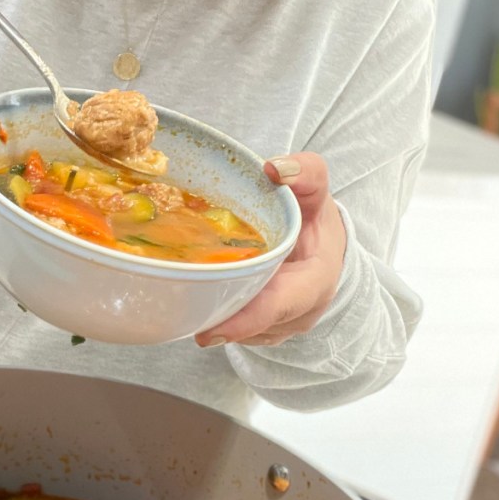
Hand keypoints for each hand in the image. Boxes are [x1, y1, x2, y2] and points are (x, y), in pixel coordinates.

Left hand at [195, 153, 346, 347]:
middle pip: (251, 324)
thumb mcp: (316, 191)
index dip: (246, 320)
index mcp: (315, 283)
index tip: (209, 331)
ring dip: (212, 316)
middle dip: (215, 320)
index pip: (281, 307)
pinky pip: (235, 326)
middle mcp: (299, 315)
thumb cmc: (316, 219)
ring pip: (239, 330)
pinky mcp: (262, 330)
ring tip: (179, 296)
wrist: (323, 247)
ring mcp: (280, 328)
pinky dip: (215, 312)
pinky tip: (192, 295)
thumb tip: (274, 167)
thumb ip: (305, 173)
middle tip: (175, 312)